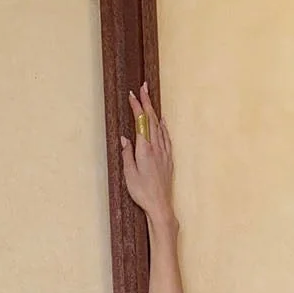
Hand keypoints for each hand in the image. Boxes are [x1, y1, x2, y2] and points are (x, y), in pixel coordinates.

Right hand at [119, 82, 173, 221]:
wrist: (160, 206)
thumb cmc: (143, 193)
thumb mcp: (129, 174)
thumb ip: (127, 154)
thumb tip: (125, 139)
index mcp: (145, 150)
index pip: (140, 122)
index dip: (137, 107)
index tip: (132, 95)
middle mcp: (156, 148)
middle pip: (151, 120)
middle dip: (147, 102)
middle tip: (144, 87)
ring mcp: (164, 153)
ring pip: (159, 126)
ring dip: (154, 111)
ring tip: (150, 99)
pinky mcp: (168, 160)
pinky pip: (166, 137)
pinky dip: (163, 126)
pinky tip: (162, 121)